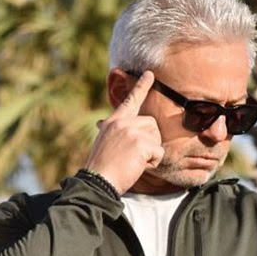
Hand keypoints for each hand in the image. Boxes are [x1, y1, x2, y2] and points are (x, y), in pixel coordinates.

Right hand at [85, 70, 163, 194]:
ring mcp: (132, 131)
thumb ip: (115, 131)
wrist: (98, 181)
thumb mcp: (106, 143)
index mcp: (113, 122)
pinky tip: (137, 166)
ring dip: (150, 153)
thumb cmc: (103, 167)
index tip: (150, 74)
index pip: (130, 101)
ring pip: (156, 137)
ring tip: (132, 161)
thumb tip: (102, 122)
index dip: (141, 86)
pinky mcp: (141, 143)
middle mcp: (122, 122)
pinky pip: (159, 152)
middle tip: (133, 156)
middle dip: (149, 141)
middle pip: (151, 124)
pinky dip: (152, 163)